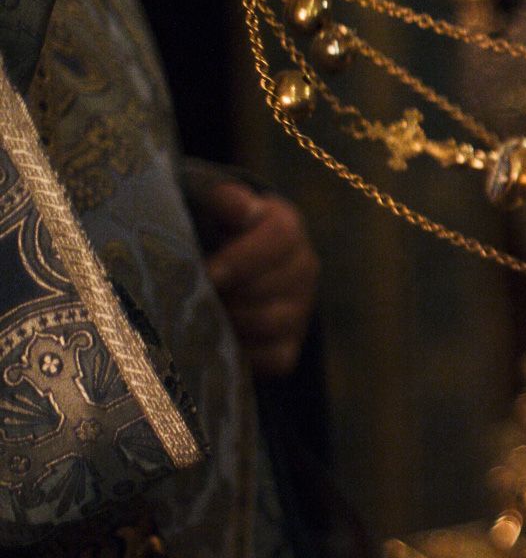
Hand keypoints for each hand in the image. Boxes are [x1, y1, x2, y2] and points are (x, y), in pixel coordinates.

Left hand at [201, 181, 319, 378]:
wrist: (213, 265)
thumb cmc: (204, 228)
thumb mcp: (207, 202)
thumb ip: (221, 198)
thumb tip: (240, 208)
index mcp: (286, 226)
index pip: (280, 239)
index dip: (244, 259)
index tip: (209, 273)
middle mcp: (303, 268)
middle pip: (275, 287)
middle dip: (231, 295)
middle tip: (192, 299)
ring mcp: (300, 310)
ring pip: (271, 323)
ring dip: (231, 323)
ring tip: (197, 317)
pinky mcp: (289, 346)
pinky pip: (272, 358)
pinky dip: (241, 353)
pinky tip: (213, 342)